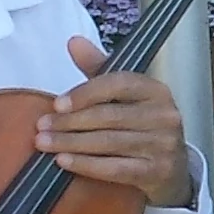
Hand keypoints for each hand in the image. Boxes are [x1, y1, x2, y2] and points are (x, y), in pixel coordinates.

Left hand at [41, 38, 194, 206]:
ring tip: (45, 144)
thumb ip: (99, 68)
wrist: (172, 167)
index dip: (86, 93)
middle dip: (70, 122)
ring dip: (72, 143)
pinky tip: (64, 161)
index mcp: (156, 91)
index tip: (57, 104)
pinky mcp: (157, 171)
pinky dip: (87, 165)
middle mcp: (165, 115)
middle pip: (110, 115)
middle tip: (41, 127)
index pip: (120, 83)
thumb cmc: (141, 125)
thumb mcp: (125, 95)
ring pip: (109, 142)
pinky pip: (116, 168)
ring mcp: (164, 144)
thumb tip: (73, 42)